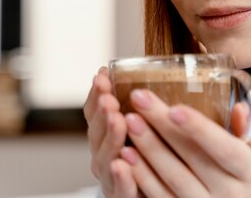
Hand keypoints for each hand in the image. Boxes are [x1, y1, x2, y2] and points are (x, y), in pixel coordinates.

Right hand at [83, 67, 141, 197]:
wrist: (150, 191)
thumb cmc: (150, 156)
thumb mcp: (143, 125)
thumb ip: (143, 104)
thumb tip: (155, 65)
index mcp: (105, 135)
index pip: (95, 111)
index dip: (97, 92)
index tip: (103, 73)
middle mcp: (103, 155)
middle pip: (97, 132)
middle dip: (102, 111)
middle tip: (109, 96)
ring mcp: (111, 177)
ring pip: (106, 157)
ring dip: (111, 136)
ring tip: (116, 119)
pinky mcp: (123, 196)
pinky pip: (121, 188)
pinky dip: (121, 176)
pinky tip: (122, 165)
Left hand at [116, 89, 250, 197]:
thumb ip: (249, 132)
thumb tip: (239, 106)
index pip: (224, 147)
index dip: (199, 129)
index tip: (175, 108)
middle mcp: (230, 193)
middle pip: (192, 157)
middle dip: (163, 126)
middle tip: (140, 99)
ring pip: (172, 178)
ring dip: (148, 149)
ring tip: (129, 122)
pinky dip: (141, 177)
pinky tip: (126, 156)